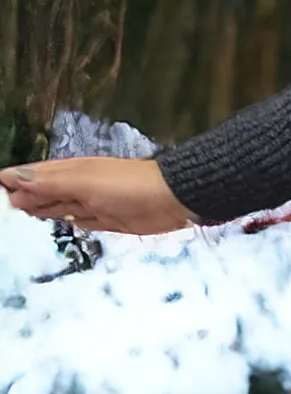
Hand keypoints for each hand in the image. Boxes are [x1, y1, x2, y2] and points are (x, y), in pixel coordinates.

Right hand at [0, 157, 194, 236]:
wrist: (171, 200)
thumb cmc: (128, 186)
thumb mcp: (83, 183)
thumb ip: (48, 183)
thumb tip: (12, 178)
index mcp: (68, 172)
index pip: (33, 176)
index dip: (15, 182)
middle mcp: (77, 186)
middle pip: (44, 192)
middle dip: (25, 197)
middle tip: (5, 205)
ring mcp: (93, 203)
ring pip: (60, 206)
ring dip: (43, 209)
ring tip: (22, 212)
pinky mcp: (108, 220)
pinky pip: (83, 220)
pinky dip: (70, 220)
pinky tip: (60, 221)